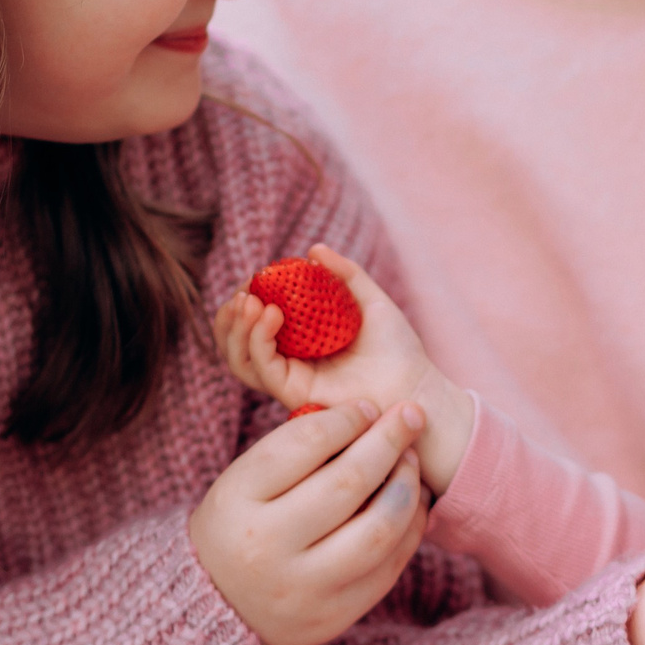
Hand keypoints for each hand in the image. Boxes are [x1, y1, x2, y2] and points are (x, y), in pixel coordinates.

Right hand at [188, 400, 431, 644]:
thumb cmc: (239, 527)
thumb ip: (293, 452)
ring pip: (378, 528)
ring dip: (406, 486)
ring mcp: (303, 586)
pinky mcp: (335, 614)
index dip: (345, 419)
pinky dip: (410, 528)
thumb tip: (367, 417)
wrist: (218, 612)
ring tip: (411, 462)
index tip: (366, 408)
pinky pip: (390, 566)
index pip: (303, 444)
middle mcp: (267, 546)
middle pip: (347, 482)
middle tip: (410, 416)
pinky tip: (412, 503)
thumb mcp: (242, 484)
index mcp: (236, 501)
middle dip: (388, 441)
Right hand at [214, 245, 475, 494]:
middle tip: (243, 292)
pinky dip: (258, 339)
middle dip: (229, 316)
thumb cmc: (398, 350)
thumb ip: (345, 275)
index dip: (247, 300)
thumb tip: (314, 250)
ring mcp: (290, 380)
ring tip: (249, 300)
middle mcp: (290, 363)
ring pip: (240, 359)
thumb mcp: (371, 302)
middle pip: (237, 344)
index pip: (256, 324)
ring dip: (235, 328)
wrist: (415, 387)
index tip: (254, 277)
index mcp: (301, 343)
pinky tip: (272, 313)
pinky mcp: (294, 394)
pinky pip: (264, 369)